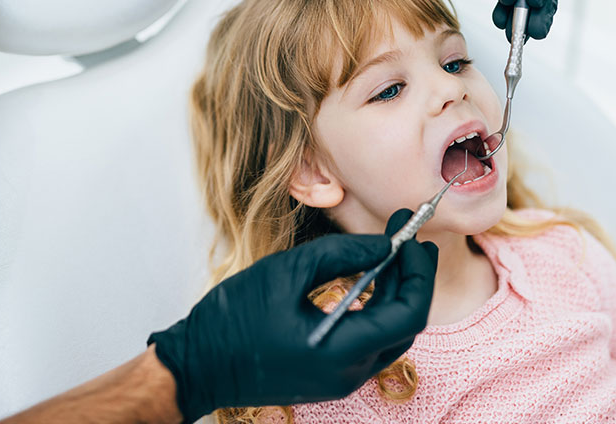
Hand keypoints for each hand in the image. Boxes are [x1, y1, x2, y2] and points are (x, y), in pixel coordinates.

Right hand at [147, 217, 437, 422]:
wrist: (197, 365)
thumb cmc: (233, 319)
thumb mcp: (288, 271)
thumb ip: (342, 255)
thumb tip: (384, 245)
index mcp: (341, 352)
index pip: (409, 314)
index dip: (418, 272)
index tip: (413, 237)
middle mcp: (349, 374)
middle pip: (405, 324)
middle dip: (413, 277)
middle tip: (410, 238)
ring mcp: (340, 379)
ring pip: (391, 334)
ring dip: (397, 291)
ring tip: (396, 252)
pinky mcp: (330, 375)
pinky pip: (369, 341)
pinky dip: (378, 308)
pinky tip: (372, 279)